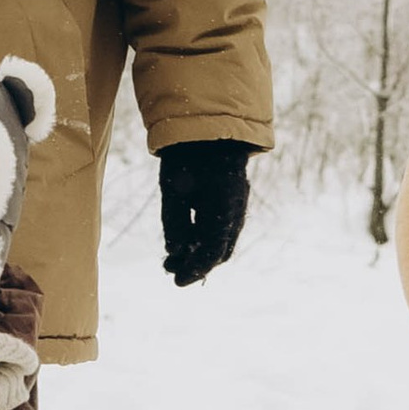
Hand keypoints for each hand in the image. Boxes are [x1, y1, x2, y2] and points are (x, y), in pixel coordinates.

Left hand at [158, 141, 251, 285]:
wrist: (207, 127)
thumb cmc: (187, 156)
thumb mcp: (173, 189)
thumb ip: (174, 223)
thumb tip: (175, 252)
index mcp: (223, 209)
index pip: (212, 252)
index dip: (194, 270)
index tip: (176, 281)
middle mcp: (236, 211)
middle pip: (220, 251)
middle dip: (196, 265)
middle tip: (171, 272)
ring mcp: (238, 205)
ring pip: (222, 240)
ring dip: (200, 252)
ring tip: (172, 259)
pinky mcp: (233, 200)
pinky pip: (223, 228)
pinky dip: (205, 238)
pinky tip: (186, 239)